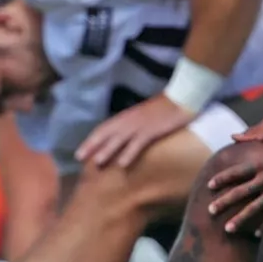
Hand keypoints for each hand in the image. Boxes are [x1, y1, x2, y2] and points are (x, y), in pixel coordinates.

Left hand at [77, 95, 194, 168]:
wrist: (183, 96)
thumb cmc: (166, 106)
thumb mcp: (146, 115)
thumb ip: (135, 124)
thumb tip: (126, 137)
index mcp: (127, 116)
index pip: (104, 128)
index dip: (91, 139)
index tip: (80, 152)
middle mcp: (129, 120)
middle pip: (106, 133)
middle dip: (92, 145)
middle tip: (79, 158)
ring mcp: (139, 125)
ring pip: (118, 139)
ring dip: (107, 150)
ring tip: (96, 163)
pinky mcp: (151, 130)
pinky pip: (137, 143)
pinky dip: (129, 153)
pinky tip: (122, 164)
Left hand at [206, 133, 262, 235]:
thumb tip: (249, 133)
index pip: (237, 172)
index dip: (222, 179)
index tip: (210, 186)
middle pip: (241, 192)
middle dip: (223, 202)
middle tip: (210, 211)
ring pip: (254, 208)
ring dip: (239, 219)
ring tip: (227, 229)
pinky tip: (258, 234)